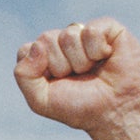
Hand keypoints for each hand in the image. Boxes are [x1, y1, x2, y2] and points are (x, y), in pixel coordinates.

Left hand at [13, 18, 139, 139]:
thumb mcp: (41, 100)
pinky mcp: (107, 28)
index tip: (56, 83)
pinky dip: (97, 50)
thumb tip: (37, 46)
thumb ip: (24, 75)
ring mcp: (83, 33)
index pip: (27, 50)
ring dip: (81, 62)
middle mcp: (62, 42)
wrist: (116, 111)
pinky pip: (90, 31)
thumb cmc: (80, 107)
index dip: (39, 69)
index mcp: (43, 58)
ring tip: (93, 70)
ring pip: (68, 36)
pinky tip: (106, 57)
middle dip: (61, 66)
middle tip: (78, 78)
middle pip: (46, 40)